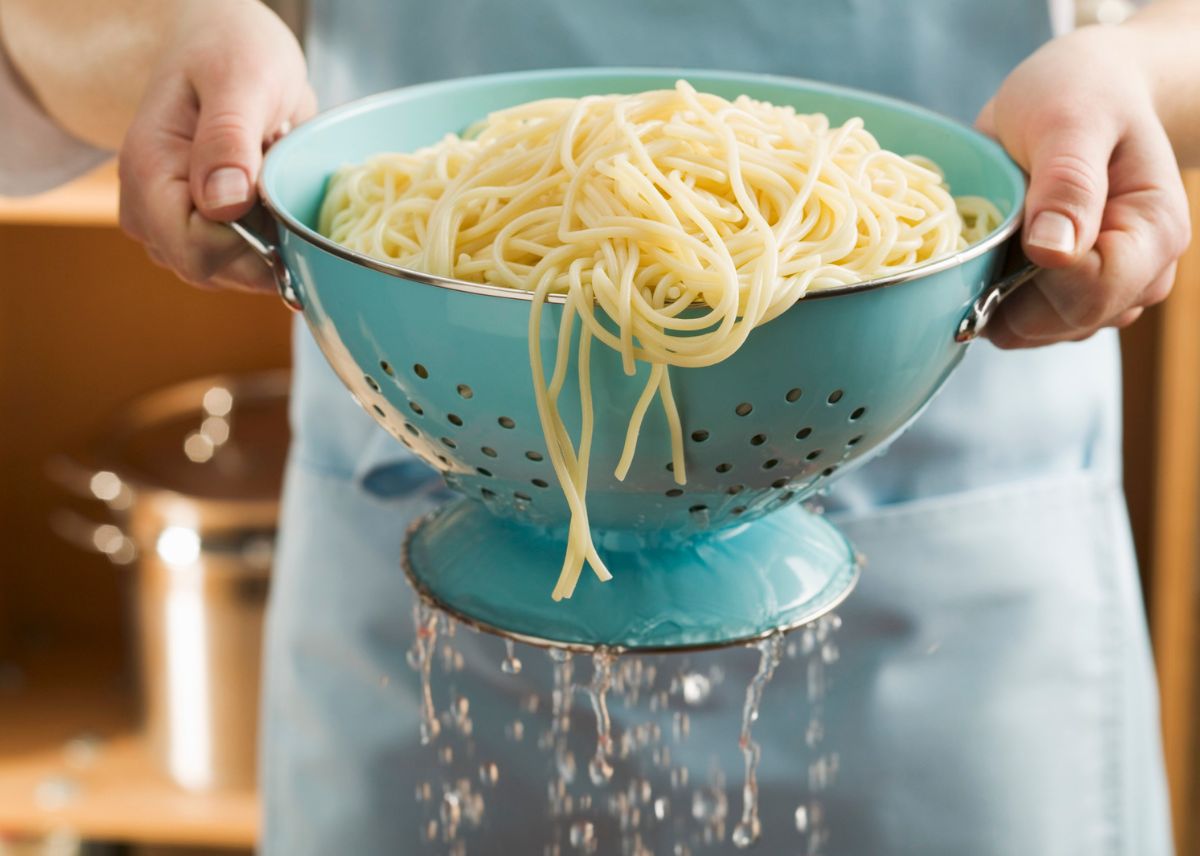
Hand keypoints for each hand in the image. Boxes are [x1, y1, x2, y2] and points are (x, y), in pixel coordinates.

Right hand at [117, 0, 315, 292]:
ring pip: (230, 273)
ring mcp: (172, 223)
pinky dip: (272, 240)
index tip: (285, 207)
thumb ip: (229, 138)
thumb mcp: (241, 78)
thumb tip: (224, 205)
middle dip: (265, 247)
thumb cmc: (232, 49)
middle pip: (213, 271)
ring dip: (271, 242)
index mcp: (149, 172)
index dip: (252, 247)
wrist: (224, 42)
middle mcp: (150, 208)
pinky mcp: (199, 229)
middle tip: (286, 186)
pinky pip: (242, 261)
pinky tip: (277, 198)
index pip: (196, 252)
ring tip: (276, 182)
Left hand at [977, 24, 1190, 348]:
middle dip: (1008, 295)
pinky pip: (1027, 323)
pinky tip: (994, 252)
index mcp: (1154, 232)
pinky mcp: (1074, 294)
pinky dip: (997, 298)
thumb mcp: (1068, 120)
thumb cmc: (1080, 92)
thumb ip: (1066, 184)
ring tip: (994, 234)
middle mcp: (1143, 272)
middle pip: (1064, 324)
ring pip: (1040, 333)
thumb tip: (1052, 253)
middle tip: (982, 234)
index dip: (1030, 280)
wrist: (1085, 89)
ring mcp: (1110, 290)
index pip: (1090, 294)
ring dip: (999, 298)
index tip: (996, 237)